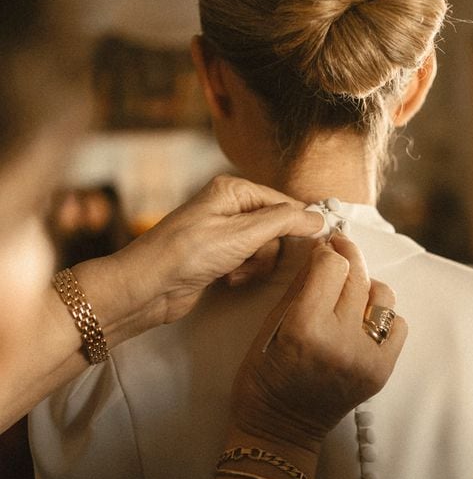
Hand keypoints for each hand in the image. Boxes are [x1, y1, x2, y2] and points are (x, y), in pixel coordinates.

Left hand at [110, 175, 324, 325]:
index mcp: (233, 190)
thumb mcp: (242, 234)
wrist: (147, 288)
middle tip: (250, 259)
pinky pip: (249, 262)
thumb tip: (318, 217)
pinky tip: (227, 280)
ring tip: (235, 272)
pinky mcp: (218, 256)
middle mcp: (228, 206)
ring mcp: (223, 232)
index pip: (283, 202)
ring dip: (256, 265)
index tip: (315, 242)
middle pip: (276, 227)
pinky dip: (244, 273)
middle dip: (268, 249)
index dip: (298, 223)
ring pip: (265, 248)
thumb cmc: (187, 254)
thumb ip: (284, 222)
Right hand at [229, 233, 406, 451]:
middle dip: (347, 258)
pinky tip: (362, 321)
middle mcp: (340, 341)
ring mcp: (365, 358)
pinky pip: (397, 325)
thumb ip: (300, 285)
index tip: (323, 248)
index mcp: (305, 328)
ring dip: (366, 287)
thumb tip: (323, 249)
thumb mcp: (270, 325)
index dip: (327, 252)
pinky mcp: (381, 371)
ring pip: (383, 296)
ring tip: (349, 294)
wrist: (280, 429)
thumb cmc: (263, 377)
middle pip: (357, 276)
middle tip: (339, 251)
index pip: (332, 266)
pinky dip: (382, 316)